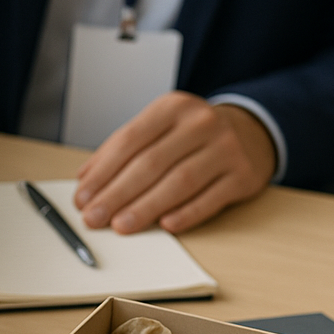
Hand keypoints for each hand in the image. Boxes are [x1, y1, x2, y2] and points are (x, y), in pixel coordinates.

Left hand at [73, 93, 275, 233]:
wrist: (250, 133)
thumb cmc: (193, 136)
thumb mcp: (159, 129)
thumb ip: (122, 150)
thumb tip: (86, 180)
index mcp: (173, 107)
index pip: (130, 140)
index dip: (103, 172)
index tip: (83, 197)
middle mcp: (201, 123)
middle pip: (151, 163)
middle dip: (117, 194)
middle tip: (94, 218)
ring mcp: (225, 148)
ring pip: (179, 182)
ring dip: (146, 208)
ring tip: (121, 225)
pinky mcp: (243, 175)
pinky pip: (210, 199)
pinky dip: (186, 214)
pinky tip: (165, 226)